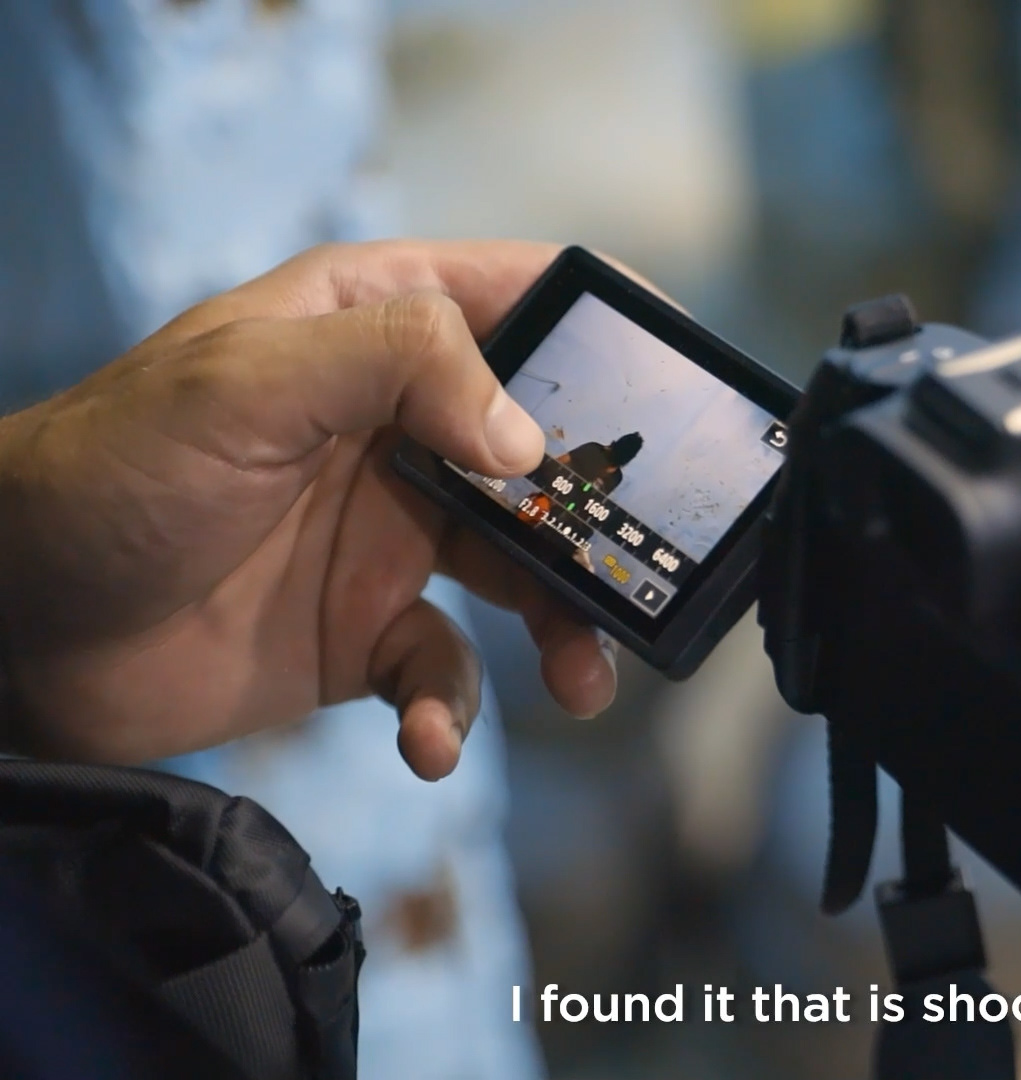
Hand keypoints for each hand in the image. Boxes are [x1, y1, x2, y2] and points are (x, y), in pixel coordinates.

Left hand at [0, 240, 618, 779]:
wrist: (12, 623)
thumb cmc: (109, 471)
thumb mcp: (250, 383)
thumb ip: (401, 368)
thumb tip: (530, 438)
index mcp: (377, 329)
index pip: (522, 297)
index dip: (611, 326)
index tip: (689, 385)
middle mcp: (402, 425)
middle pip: (551, 452)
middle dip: (608, 510)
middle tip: (652, 560)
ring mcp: (392, 532)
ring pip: (527, 573)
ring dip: (568, 629)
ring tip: (586, 682)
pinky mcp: (366, 633)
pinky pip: (449, 672)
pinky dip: (454, 713)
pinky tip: (429, 742)